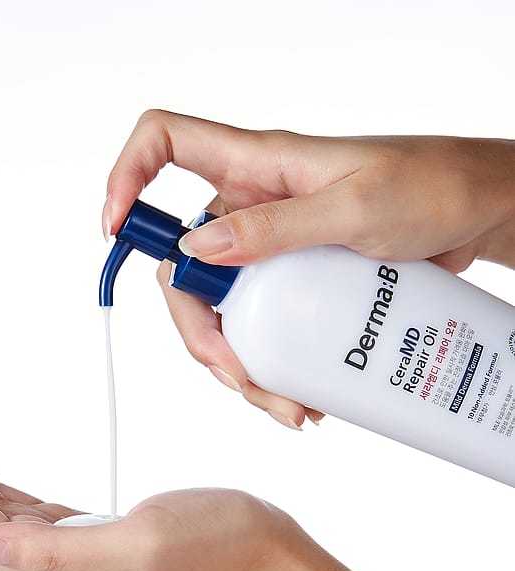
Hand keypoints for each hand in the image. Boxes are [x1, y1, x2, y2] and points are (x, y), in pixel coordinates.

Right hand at [104, 110, 514, 426]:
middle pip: (181, 265)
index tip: (116, 231)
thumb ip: (273, 225)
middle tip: (241, 375)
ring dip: (237, 363)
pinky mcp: (290, 280)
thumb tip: (197, 251)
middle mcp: (248, 205)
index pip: (163, 142)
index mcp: (254, 164)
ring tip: (284, 404)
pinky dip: (268, 366)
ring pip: (218, 308)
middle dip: (199, 329)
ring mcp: (266, 246)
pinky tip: (298, 395)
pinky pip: (257, 325)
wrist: (479, 210)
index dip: (126, 177)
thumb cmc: (431, 186)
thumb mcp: (355, 207)